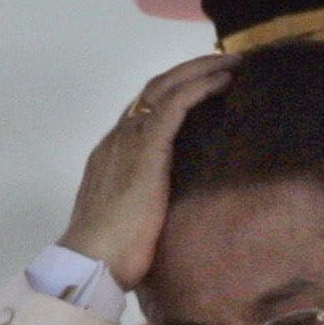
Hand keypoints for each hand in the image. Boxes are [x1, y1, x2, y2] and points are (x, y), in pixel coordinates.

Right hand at [60, 56, 237, 293]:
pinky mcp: (147, 149)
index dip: (173, 94)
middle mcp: (119, 139)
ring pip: (166, 87)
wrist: (92, 261)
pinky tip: (224, 81)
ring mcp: (130, 140)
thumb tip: (165, 215)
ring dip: (200, 70)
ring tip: (231, 63)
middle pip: (155, 89)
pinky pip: (176, 104)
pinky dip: (201, 87)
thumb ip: (145, 205)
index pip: (144, 112)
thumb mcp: (131, 220)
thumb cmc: (111, 255)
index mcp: (113, 155)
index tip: (200, 87)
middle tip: (222, 63)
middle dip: (189, 71)